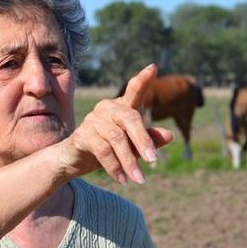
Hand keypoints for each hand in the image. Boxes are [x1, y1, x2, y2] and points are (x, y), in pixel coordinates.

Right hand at [58, 64, 173, 183]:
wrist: (76, 160)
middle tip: (154, 161)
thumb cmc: (109, 149)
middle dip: (143, 140)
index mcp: (122, 108)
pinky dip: (114, 167)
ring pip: (116, 138)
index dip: (143, 80)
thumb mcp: (133, 147)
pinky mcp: (82, 134)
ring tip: (140, 179)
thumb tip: (170, 135)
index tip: (153, 68)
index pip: (134, 91)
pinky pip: (102, 150)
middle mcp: (107, 108)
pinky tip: (122, 179)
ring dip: (129, 161)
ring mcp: (93, 120)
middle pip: (130, 118)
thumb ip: (150, 140)